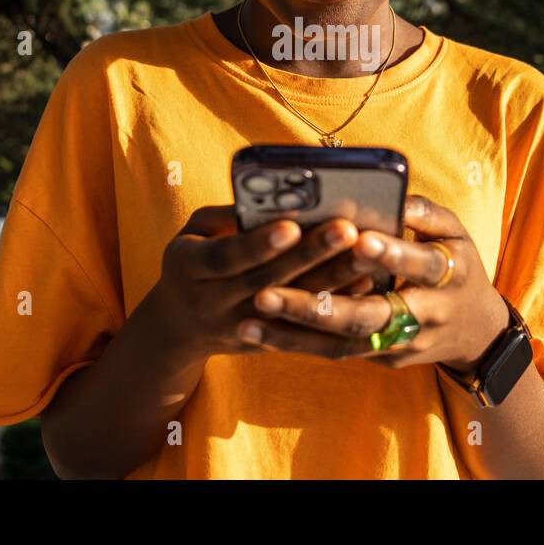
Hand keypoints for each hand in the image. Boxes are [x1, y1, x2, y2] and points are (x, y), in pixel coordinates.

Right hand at [147, 206, 365, 361]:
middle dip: (309, 255)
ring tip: (366, 254)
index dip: (259, 244)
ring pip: (290, 310)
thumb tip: (276, 199)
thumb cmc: (193, 259)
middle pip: (266, 282)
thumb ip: (227, 217)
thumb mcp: (194, 232)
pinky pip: (304, 332)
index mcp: (187, 267)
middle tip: (347, 229)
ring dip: (332, 282)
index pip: (225, 256)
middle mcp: (211, 304)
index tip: (292, 225)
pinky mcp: (264, 345)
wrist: (178, 326)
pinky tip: (365, 286)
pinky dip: (334, 310)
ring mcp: (238, 329)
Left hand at [237, 195, 509, 371]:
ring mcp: (403, 344)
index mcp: (450, 275)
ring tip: (248, 320)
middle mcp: (428, 315)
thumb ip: (423, 212)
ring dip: (295, 335)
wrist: (476, 331)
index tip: (357, 238)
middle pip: (371, 316)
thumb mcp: (454, 232)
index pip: (421, 265)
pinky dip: (297, 345)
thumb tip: (387, 191)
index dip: (391, 254)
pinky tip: (257, 333)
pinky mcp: (383, 359)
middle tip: (266, 292)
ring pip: (346, 343)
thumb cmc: (456, 262)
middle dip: (318, 306)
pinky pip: (337, 352)